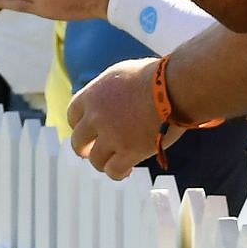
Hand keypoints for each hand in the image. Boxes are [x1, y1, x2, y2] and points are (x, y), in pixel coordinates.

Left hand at [66, 56, 172, 179]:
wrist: (173, 87)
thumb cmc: (156, 77)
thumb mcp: (121, 74)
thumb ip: (108, 90)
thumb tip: (109, 99)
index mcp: (92, 95)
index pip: (72, 115)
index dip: (79, 125)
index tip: (87, 130)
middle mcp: (96, 117)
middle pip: (78, 141)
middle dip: (85, 148)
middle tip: (93, 151)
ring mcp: (111, 136)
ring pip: (95, 160)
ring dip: (102, 163)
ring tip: (113, 162)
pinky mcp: (129, 151)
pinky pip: (114, 171)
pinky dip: (118, 173)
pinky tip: (127, 169)